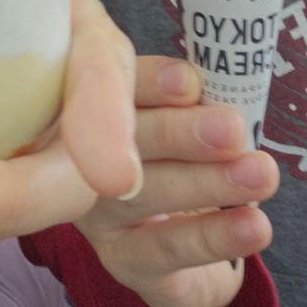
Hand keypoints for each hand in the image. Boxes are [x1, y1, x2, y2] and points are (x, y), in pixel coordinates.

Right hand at [75, 58, 279, 306]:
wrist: (180, 225)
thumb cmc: (179, 145)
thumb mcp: (181, 108)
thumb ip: (185, 93)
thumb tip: (205, 87)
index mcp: (87, 93)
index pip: (107, 79)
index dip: (146, 81)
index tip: (188, 82)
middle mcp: (75, 148)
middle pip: (119, 138)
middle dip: (176, 132)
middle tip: (230, 129)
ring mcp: (94, 207)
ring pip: (143, 193)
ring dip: (205, 183)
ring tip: (259, 174)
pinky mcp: (119, 256)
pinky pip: (164, 248)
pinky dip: (213, 236)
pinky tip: (254, 224)